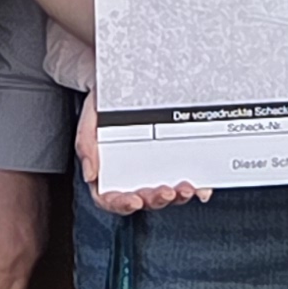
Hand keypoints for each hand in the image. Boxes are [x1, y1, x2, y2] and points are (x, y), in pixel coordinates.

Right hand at [76, 93, 205, 214]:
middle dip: (156, 200)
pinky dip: (195, 189)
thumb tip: (91, 175)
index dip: (122, 204)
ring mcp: (153, 171)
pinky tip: (201, 188)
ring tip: (186, 189)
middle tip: (167, 192)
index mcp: (108, 173)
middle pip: (143, 199)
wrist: (120, 84)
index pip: (110, 199)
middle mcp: (131, 176)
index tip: (134, 200)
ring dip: (177, 197)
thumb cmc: (103, 106)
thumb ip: (86, 146)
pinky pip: (183, 180)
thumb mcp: (89, 121)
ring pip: (165, 194)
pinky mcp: (172, 162)